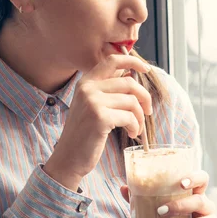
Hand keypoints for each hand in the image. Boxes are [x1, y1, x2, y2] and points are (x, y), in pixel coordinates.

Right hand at [44, 54, 151, 190]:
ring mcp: (92, 102)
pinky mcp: (100, 117)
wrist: (69, 157)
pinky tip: (131, 133)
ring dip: (140, 116)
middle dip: (144, 97)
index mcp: (86, 82)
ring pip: (131, 101)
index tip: (145, 68)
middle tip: (147, 111)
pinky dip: (135, 126)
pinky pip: (129, 116)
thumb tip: (129, 73)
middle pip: (129, 82)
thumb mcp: (91, 105)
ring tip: (136, 128)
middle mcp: (88, 88)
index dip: (132, 61)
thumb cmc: (84, 133)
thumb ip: (107, 89)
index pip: (112, 60)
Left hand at [120, 170, 216, 217]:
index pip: (202, 179)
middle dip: (180, 206)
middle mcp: (208, 207)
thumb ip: (143, 201)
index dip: (194, 178)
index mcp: (195, 195)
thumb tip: (124, 188)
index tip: (181, 183)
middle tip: (160, 211)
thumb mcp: (160, 213)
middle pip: (200, 201)